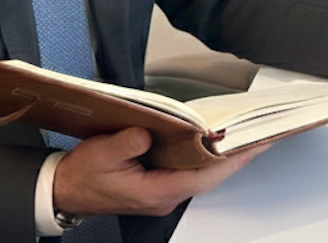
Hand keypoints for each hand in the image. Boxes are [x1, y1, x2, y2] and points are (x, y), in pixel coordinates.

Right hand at [52, 127, 269, 217]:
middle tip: (263, 134)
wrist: (64, 190)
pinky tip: (215, 139)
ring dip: (224, 155)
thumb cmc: (82, 175)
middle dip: (237, 156)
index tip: (253, 144)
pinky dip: (207, 155)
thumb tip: (147, 132)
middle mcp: (165, 195)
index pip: (203, 176)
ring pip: (203, 173)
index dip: (230, 160)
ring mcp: (163, 190)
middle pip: (210, 175)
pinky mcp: (160, 182)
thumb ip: (124, 143)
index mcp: (155, 192)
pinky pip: (191, 169)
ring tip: (247, 134)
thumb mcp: (100, 154)